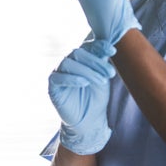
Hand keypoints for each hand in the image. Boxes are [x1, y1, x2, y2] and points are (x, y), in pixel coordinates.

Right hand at [49, 40, 115, 154]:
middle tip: (110, 73)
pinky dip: (71, 78)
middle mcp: (68, 62)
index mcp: (80, 58)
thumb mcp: (102, 77)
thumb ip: (102, 62)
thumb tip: (109, 45)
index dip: (99, 46)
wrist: (90, 119)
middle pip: (78, 53)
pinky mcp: (52, 86)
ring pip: (68, 63)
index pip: (87, 46)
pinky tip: (84, 83)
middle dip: (96, 62)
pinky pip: (57, 77)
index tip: (112, 50)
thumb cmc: (96, 97)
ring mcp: (59, 73)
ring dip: (87, 71)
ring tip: (102, 81)